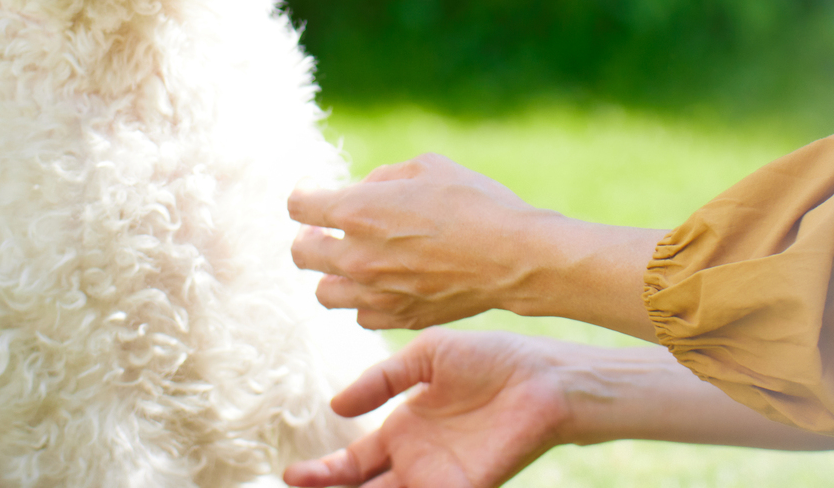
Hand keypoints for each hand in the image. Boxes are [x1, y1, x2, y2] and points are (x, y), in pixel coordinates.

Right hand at [283, 329, 572, 487]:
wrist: (542, 375)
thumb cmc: (491, 360)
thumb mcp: (427, 357)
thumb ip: (383, 378)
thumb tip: (336, 407)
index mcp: (404, 430)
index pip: (354, 463)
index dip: (323, 473)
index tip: (290, 474)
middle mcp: (417, 462)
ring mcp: (440, 480)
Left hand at [288, 154, 551, 330]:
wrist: (514, 256)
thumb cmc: (475, 202)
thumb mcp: (427, 167)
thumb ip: (383, 177)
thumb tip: (365, 190)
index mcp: (356, 211)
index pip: (298, 206)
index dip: (303, 192)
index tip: (315, 189)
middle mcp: (357, 257)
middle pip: (301, 254)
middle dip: (309, 236)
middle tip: (326, 227)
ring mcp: (376, 294)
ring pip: (324, 293)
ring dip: (331, 273)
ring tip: (353, 259)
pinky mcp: (399, 318)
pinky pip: (361, 316)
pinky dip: (364, 300)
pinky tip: (383, 283)